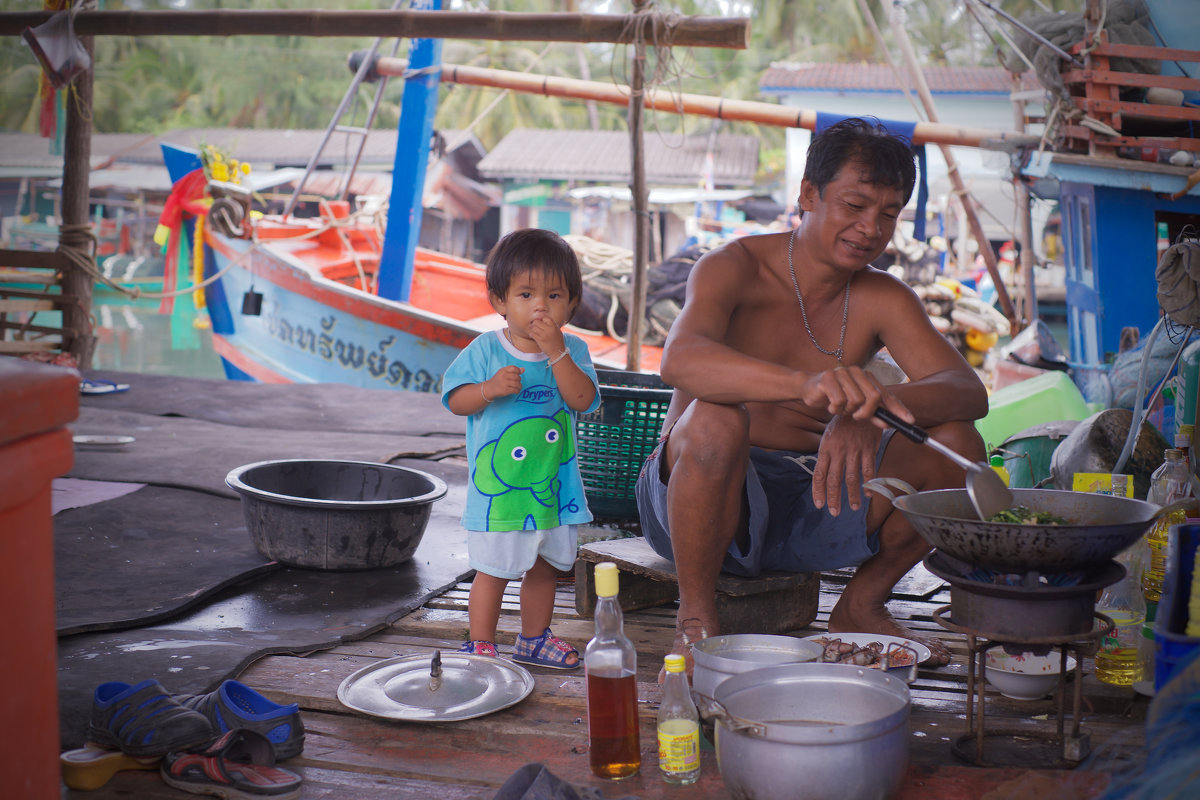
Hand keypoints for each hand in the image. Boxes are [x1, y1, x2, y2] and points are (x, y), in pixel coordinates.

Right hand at [483, 365, 523, 399]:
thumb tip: (523, 369)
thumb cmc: (498, 380)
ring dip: (519, 386)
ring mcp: (504, 383)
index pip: (514, 368)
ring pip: (518, 384)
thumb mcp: (503, 373)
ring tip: (517, 387)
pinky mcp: (505, 390)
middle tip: (516, 381)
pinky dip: (517, 390)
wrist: (489, 389)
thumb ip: (513, 370)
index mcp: (503, 370)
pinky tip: (516, 390)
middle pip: (517, 377)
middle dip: (518, 380)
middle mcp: (504, 376)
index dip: (518, 371)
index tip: (517, 374)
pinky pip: (516, 390)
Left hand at [528, 313, 565, 356]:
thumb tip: (544, 318)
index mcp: (554, 326)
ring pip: (533, 327)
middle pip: (537, 321)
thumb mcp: (558, 331)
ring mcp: (544, 335)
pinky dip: (532, 334)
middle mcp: (549, 329)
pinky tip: (533, 335)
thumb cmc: (558, 341)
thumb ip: (552, 325)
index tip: (541, 322)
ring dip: (533, 329)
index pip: (545, 317)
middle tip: (536, 326)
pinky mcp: (540, 340)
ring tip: (535, 331)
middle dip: (535, 323)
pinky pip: (532, 334)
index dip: (541, 319)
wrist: (558, 352)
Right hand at [797, 366, 912, 423]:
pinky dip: (834, 408)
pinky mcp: (828, 378)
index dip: (897, 408)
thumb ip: (873, 413)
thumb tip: (888, 423)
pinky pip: (839, 400)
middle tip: (855, 416)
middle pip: (873, 397)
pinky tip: (829, 405)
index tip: (909, 421)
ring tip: (838, 407)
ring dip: (846, 410)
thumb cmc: (835, 397)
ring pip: (855, 400)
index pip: (885, 394)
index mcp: (867, 377)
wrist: (809, 389)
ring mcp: (842, 373)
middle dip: (866, 412)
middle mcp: (857, 372)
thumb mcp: (856, 407)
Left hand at [812, 413, 881, 515]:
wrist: (860, 404)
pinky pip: (869, 469)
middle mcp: (838, 451)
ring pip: (851, 478)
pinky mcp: (868, 448)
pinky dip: (869, 484)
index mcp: (825, 448)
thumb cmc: (843, 422)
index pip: (819, 474)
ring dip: (852, 495)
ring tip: (854, 507)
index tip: (819, 504)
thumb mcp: (829, 436)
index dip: (818, 491)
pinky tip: (869, 494)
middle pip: (833, 480)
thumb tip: (824, 472)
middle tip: (834, 512)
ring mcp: (853, 450)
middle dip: (833, 498)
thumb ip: (827, 454)